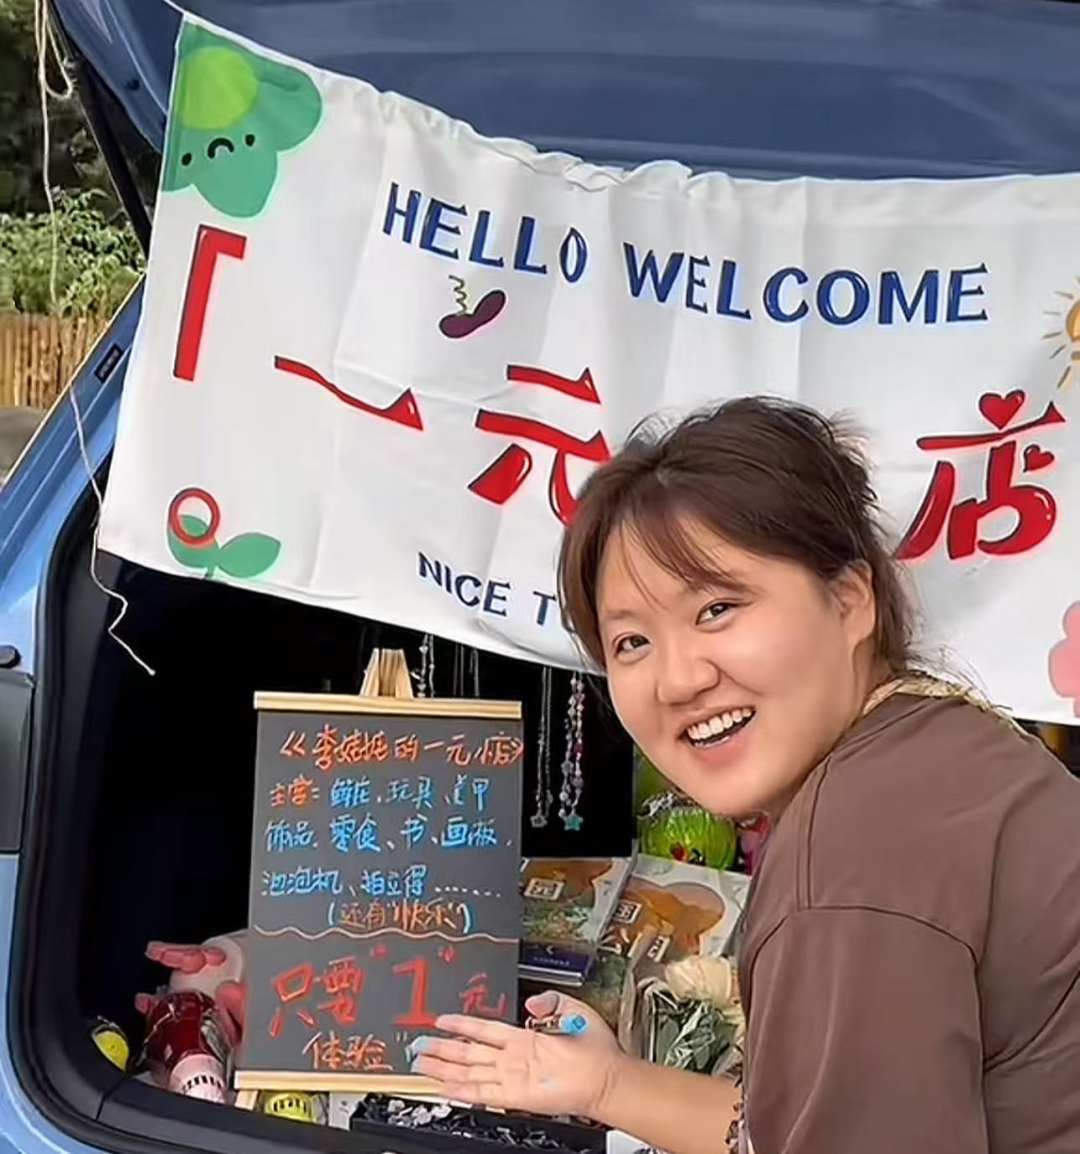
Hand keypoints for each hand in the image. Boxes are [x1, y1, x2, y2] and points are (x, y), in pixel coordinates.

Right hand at [411, 990, 622, 1118]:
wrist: (605, 1077)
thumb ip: (548, 1001)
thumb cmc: (594, 1048)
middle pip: (469, 1053)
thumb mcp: (570, 1008)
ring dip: (444, 1069)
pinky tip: (445, 1087)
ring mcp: (512, 1076)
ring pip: (469, 1072)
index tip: (441, 1020)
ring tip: (421, 1065)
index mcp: (524, 1038)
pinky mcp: (515, 1095)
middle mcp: (513, 1058)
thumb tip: (529, 1003)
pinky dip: (462, 1090)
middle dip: (442, 1050)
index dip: (462, 1024)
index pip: (485, 1030)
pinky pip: (482, 1092)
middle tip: (418, 1047)